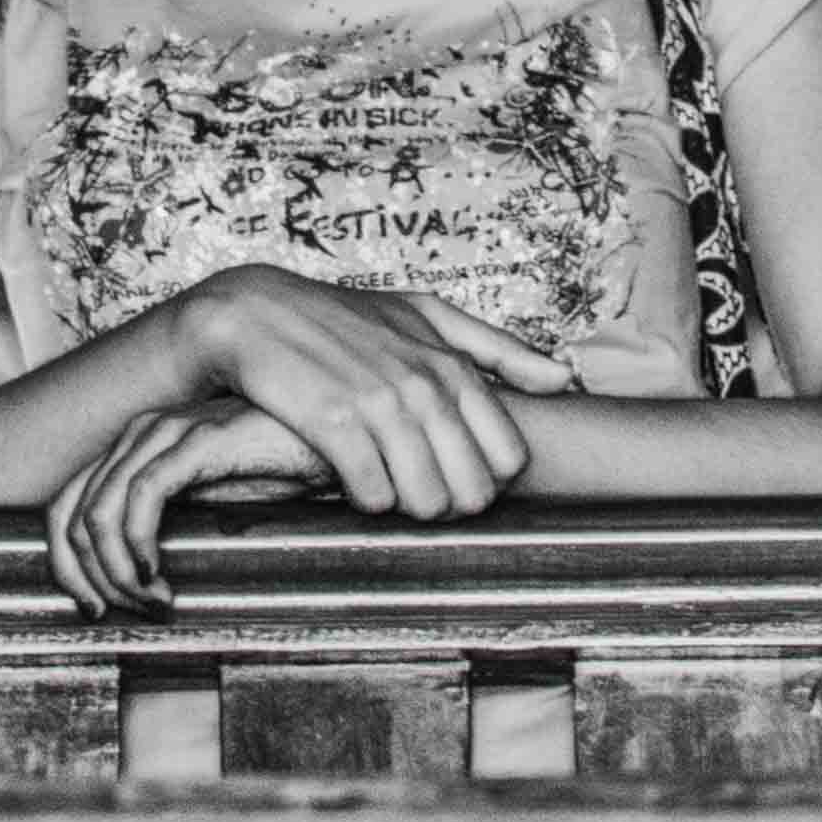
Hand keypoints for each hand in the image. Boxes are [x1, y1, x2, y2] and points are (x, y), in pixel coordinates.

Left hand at [47, 398, 327, 613]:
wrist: (338, 439)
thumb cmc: (282, 469)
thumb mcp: (213, 504)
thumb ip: (173, 525)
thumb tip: (135, 587)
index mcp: (136, 448)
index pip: (64, 507)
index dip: (67, 567)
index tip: (92, 610)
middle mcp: (141, 435)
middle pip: (69, 515)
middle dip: (89, 579)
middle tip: (126, 615)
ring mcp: (168, 432)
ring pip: (100, 513)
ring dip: (117, 573)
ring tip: (155, 603)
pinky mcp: (200, 440)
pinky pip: (144, 496)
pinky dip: (138, 545)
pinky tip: (160, 576)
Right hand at [175, 265, 573, 529]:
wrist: (256, 314)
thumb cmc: (344, 317)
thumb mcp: (426, 315)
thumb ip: (499, 349)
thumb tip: (565, 377)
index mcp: (452, 364)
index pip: (509, 458)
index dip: (487, 480)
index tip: (455, 474)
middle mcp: (424, 384)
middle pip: (472, 490)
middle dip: (451, 504)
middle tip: (420, 492)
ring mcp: (380, 404)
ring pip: (426, 501)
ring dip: (408, 508)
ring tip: (387, 487)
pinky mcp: (335, 423)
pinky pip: (372, 496)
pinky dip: (365, 501)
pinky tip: (351, 480)